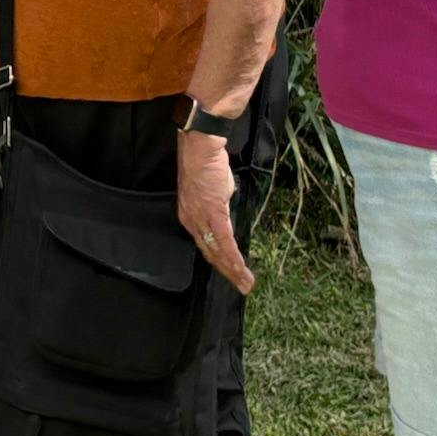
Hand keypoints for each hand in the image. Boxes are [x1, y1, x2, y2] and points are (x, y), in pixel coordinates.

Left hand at [179, 131, 254, 294]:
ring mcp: (201, 219)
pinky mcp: (213, 213)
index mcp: (191, 216)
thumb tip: (226, 208)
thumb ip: (218, 205)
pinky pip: (224, 242)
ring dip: (233, 271)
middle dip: (227, 272)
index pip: (205, 245)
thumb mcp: (214, 191)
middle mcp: (192, 221)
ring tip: (245, 285)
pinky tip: (241, 270)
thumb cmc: (208, 164)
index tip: (231, 273)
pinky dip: (234, 258)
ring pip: (217, 252)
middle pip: (210, 254)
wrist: (201, 148)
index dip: (218, 261)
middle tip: (242, 287)